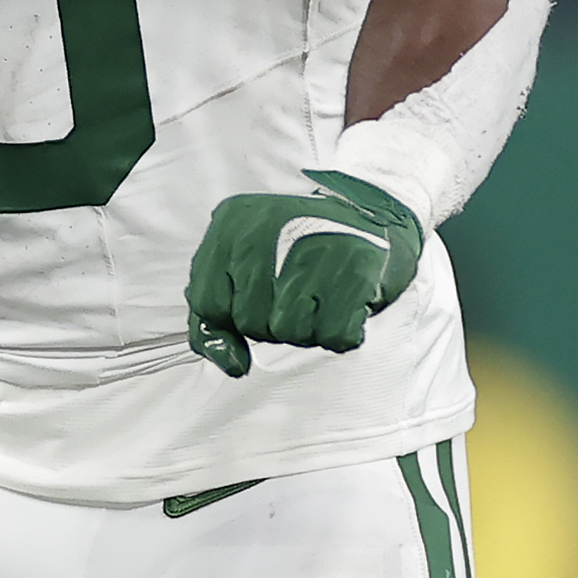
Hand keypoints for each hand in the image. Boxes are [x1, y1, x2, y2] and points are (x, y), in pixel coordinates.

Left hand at [184, 170, 423, 377]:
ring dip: (308, 328)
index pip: (208, 302)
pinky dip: (341, 331)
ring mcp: (311, 249)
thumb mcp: (242, 265)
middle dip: (274, 322)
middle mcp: (265, 230)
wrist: (370, 214)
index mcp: (231, 225)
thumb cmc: (298, 249)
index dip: (231, 323)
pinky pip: (333, 336)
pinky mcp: (354, 270)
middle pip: (250, 322)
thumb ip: (214, 315)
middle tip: (299, 294)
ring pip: (289, 332)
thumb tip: (230, 363)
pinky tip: (345, 302)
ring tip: (322, 296)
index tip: (259, 309)